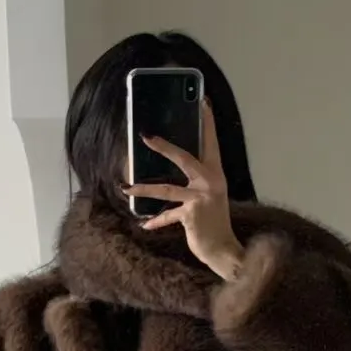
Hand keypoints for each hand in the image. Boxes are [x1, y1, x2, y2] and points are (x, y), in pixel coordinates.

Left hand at [124, 102, 244, 281]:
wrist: (223, 249)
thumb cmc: (214, 222)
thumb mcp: (209, 196)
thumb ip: (196, 182)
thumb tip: (174, 172)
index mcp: (216, 174)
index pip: (211, 142)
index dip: (208, 122)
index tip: (204, 101)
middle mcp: (211, 182)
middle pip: (184, 158)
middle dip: (164, 147)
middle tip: (145, 137)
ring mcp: (201, 198)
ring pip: (167, 189)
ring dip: (144, 188)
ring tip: (126, 187)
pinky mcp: (191, 214)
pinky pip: (167, 215)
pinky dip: (156, 221)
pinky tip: (145, 225)